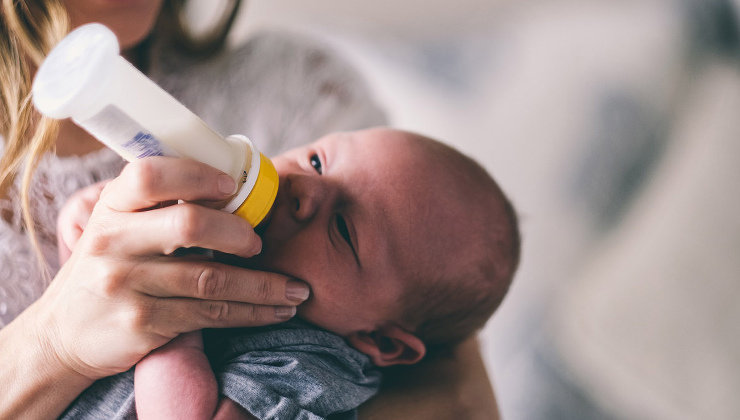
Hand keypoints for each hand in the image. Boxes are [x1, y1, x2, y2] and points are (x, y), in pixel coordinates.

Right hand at [32, 157, 308, 379]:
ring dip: (265, 285)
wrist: (64, 332)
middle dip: (239, 234)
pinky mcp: (144, 322)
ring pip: (212, 279)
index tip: (232, 187)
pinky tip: (276, 310)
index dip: (198, 176)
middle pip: (190, 225)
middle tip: (260, 244)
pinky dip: (252, 312)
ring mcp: (127, 285)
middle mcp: (113, 242)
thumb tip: (231, 184)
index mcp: (112, 207)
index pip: (151, 175)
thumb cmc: (108, 267)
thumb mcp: (117, 226)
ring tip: (296, 289)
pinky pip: (211, 314)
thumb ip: (158, 206)